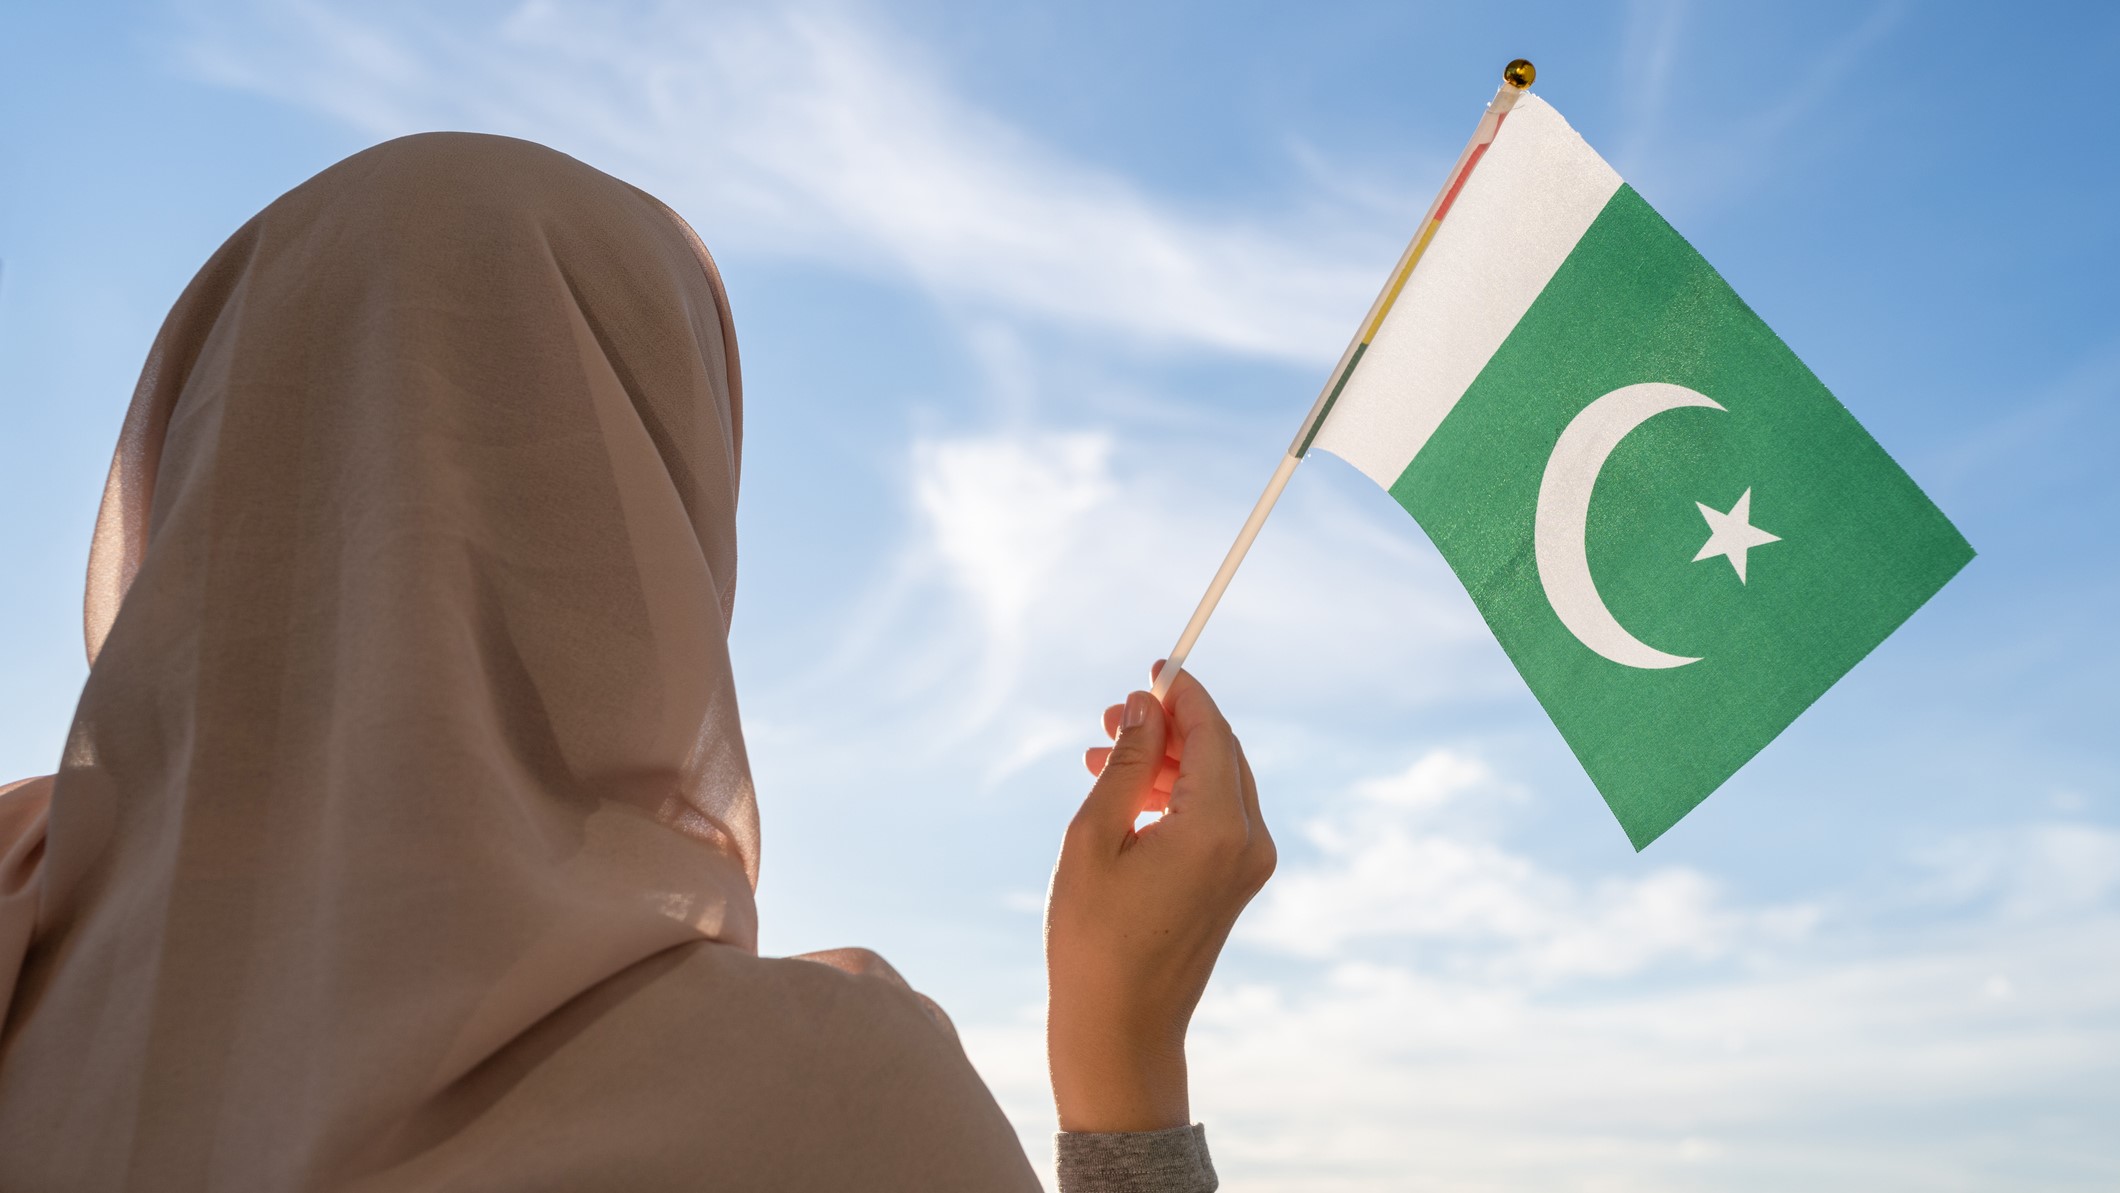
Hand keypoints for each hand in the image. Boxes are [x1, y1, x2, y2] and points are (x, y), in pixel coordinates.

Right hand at [1045, 664, 1274, 1132]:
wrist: (1121, 1030)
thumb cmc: (1093, 939)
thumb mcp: (1093, 839)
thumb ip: (1124, 765)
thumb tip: (1145, 708)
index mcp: (1216, 828)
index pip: (1211, 731)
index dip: (1182, 692)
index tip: (1152, 666)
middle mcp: (1248, 842)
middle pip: (1220, 751)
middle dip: (1168, 725)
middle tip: (1108, 716)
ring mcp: (1249, 865)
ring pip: (1217, 781)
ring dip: (1165, 761)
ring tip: (1097, 758)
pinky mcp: (1237, 882)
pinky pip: (1216, 815)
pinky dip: (1176, 795)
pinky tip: (1124, 798)